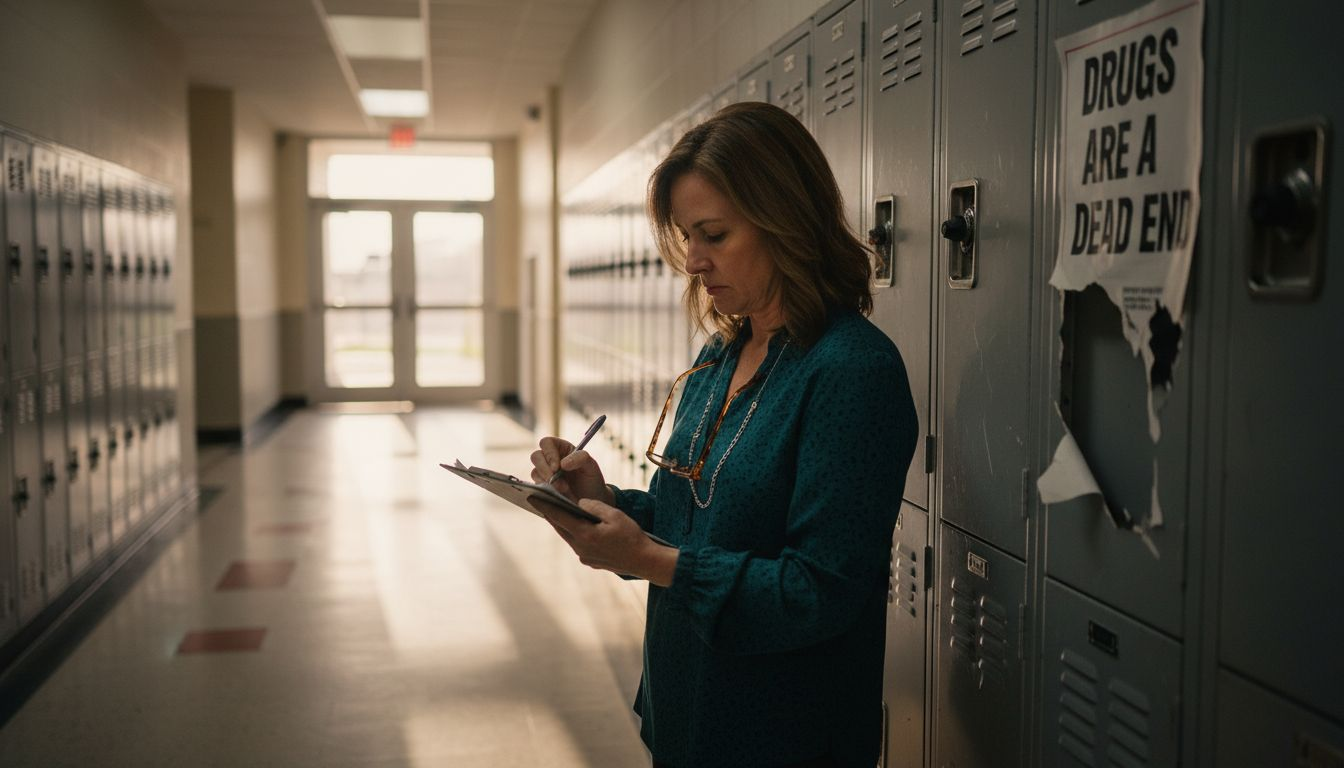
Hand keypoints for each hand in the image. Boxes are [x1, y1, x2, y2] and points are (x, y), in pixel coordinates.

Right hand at [529, 436, 613, 505]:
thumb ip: (580, 458)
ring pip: (535, 472)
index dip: (549, 453)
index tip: (557, 467)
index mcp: (561, 448)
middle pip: (536, 456)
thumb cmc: (591, 479)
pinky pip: (536, 486)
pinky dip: (545, 490)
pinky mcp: (543, 487)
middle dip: (544, 469)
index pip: (547, 443)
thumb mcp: (591, 466)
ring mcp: (545, 473)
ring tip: (563, 489)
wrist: (591, 500)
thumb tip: (563, 463)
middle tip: (555, 480)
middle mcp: (550, 459)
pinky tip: (557, 494)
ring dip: (546, 481)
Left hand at [537, 497, 678, 585]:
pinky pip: (577, 543)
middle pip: (560, 527)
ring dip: (563, 523)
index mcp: (585, 535)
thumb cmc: (631, 536)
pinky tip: (577, 525)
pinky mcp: (589, 561)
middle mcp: (580, 548)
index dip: (544, 506)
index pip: (559, 517)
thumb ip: (594, 506)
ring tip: (556, 510)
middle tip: (540, 500)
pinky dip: (574, 533)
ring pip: (568, 536)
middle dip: (550, 513)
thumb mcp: (614, 515)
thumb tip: (579, 503)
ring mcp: (584, 556)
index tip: (532, 496)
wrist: (644, 561)